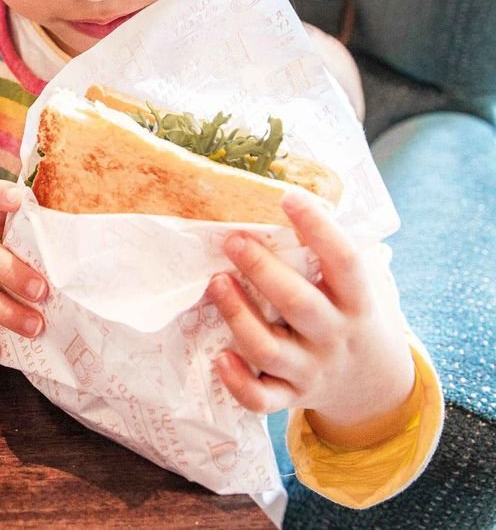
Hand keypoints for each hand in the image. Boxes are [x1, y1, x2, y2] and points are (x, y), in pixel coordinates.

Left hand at [206, 191, 414, 443]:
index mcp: (358, 302)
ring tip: (215, 282)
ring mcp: (311, 370)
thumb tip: (294, 193)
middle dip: (262, 270)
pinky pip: (261, 398)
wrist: (374, 388)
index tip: (288, 197)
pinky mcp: (290, 396)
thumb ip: (335, 252)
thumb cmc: (353, 317)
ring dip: (238, 315)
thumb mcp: (362, 287)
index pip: (345, 261)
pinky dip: (238, 382)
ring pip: (269, 350)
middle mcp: (335, 337)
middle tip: (233, 240)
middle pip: (298, 304)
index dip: (318, 228)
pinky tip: (219, 357)